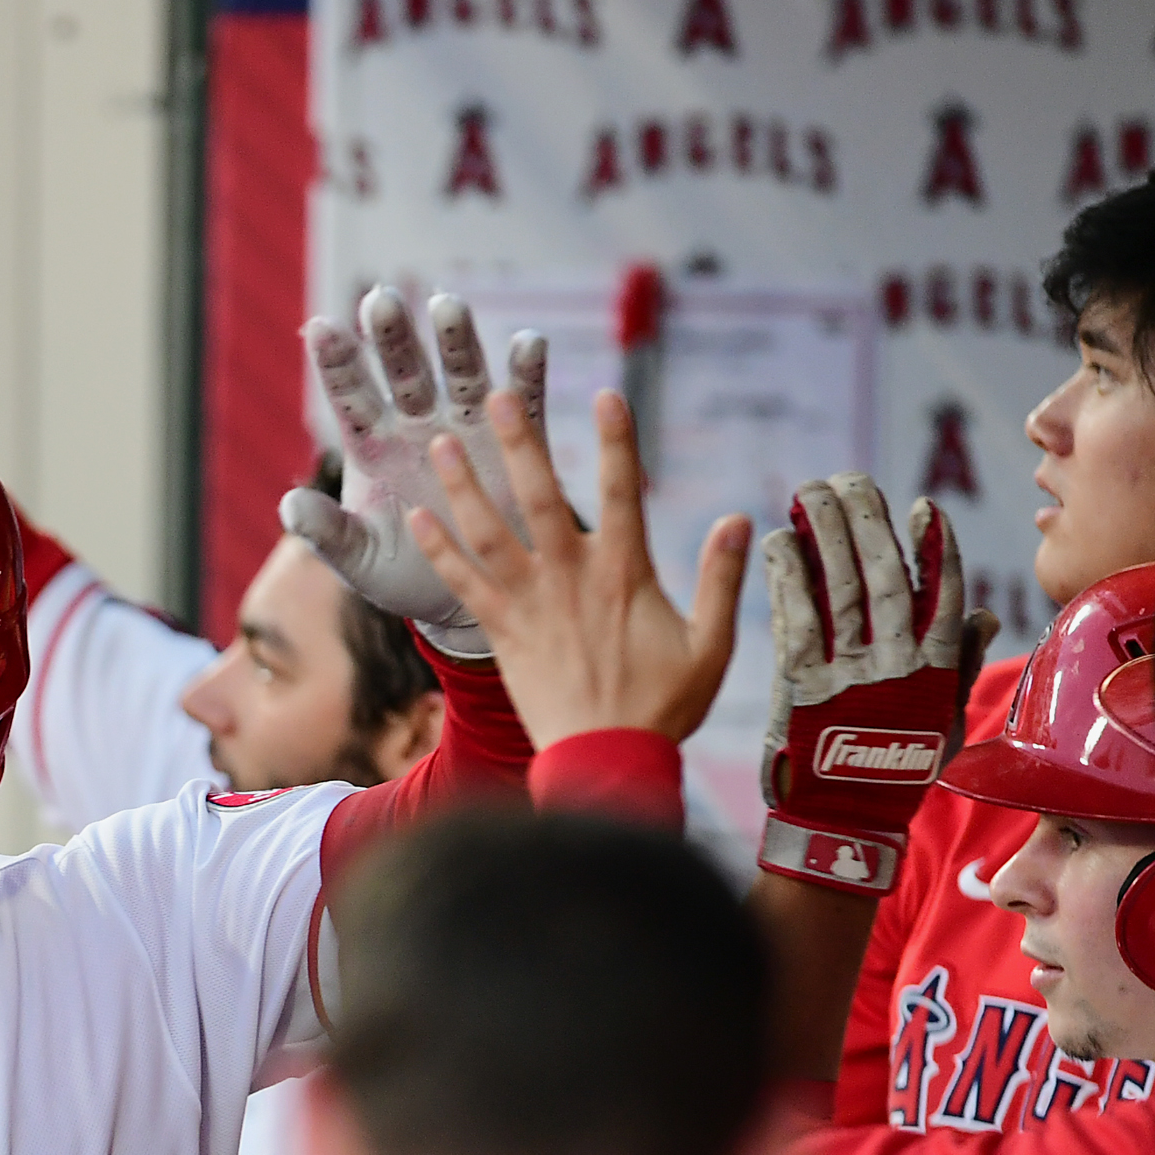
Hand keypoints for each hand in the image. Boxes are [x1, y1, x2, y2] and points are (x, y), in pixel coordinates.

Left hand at [281, 288, 548, 647]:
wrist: (466, 595)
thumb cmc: (400, 575)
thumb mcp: (358, 561)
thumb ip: (326, 533)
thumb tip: (289, 508)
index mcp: (373, 448)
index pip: (349, 397)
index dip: (336, 363)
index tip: (318, 327)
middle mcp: (418, 425)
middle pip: (404, 373)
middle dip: (393, 338)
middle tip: (381, 300)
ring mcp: (467, 427)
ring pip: (461, 375)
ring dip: (455, 342)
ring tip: (448, 306)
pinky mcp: (515, 440)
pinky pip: (523, 401)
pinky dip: (527, 374)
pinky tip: (530, 344)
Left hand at [408, 388, 751, 745]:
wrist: (605, 760)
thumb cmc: (663, 707)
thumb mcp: (711, 646)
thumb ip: (720, 580)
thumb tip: (737, 519)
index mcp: (626, 573)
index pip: (624, 491)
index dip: (616, 440)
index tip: (607, 394)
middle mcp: (571, 578)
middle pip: (540, 497)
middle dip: (520, 442)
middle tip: (497, 396)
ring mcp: (531, 604)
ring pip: (490, 533)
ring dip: (465, 485)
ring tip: (443, 443)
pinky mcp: (501, 632)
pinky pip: (462, 584)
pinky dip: (438, 550)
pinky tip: (416, 517)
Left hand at [756, 475, 972, 895]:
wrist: (842, 824)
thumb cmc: (897, 771)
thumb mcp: (944, 721)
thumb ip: (958, 664)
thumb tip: (980, 612)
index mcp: (934, 668)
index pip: (941, 592)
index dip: (934, 547)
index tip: (923, 508)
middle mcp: (894, 663)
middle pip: (885, 576)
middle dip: (868, 521)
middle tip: (850, 480)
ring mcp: (847, 671)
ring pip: (841, 587)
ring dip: (826, 533)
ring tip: (812, 491)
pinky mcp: (799, 684)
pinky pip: (795, 618)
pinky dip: (789, 576)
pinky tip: (779, 540)